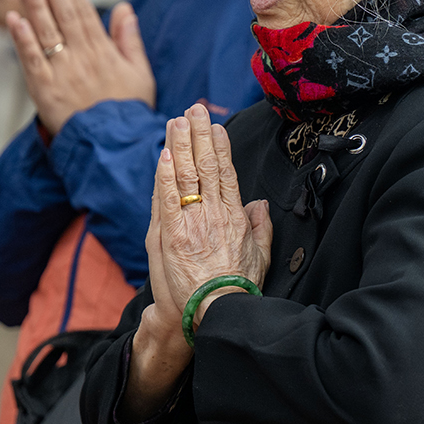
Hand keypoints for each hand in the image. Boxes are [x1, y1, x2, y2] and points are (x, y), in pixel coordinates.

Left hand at [6, 0, 155, 134]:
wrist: (113, 148)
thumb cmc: (127, 112)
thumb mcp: (140, 74)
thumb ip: (131, 40)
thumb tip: (125, 10)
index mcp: (104, 52)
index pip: (84, 11)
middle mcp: (81, 57)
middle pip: (62, 14)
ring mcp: (61, 72)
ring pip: (45, 30)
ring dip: (33, 2)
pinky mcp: (44, 90)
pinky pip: (30, 59)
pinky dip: (21, 38)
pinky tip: (12, 18)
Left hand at [147, 104, 270, 318]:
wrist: (216, 313)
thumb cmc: (238, 289)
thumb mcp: (261, 257)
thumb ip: (261, 227)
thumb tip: (259, 204)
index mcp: (236, 217)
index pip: (226, 173)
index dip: (219, 146)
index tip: (214, 126)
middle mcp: (215, 214)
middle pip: (205, 166)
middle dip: (198, 135)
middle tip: (192, 110)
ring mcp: (192, 223)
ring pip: (185, 176)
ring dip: (179, 145)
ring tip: (175, 122)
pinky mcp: (172, 236)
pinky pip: (167, 199)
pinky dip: (164, 175)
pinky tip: (162, 155)